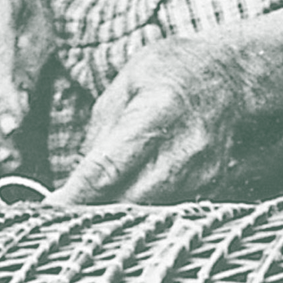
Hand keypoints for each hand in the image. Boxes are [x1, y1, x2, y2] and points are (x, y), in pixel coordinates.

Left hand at [51, 5, 282, 205]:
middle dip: (93, 207)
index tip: (50, 208)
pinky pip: (169, 208)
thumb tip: (76, 179)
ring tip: (93, 203)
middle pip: (129, 199)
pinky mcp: (212, 185)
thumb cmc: (172, 70)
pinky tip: (128, 196)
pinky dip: (144, 207)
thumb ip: (100, 131)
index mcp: (159, 111)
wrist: (232, 74)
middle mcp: (186, 146)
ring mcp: (203, 170)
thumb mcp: (127, 82)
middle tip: (64, 208)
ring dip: (117, 211)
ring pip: (149, 211)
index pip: (110, 166)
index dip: (77, 193)